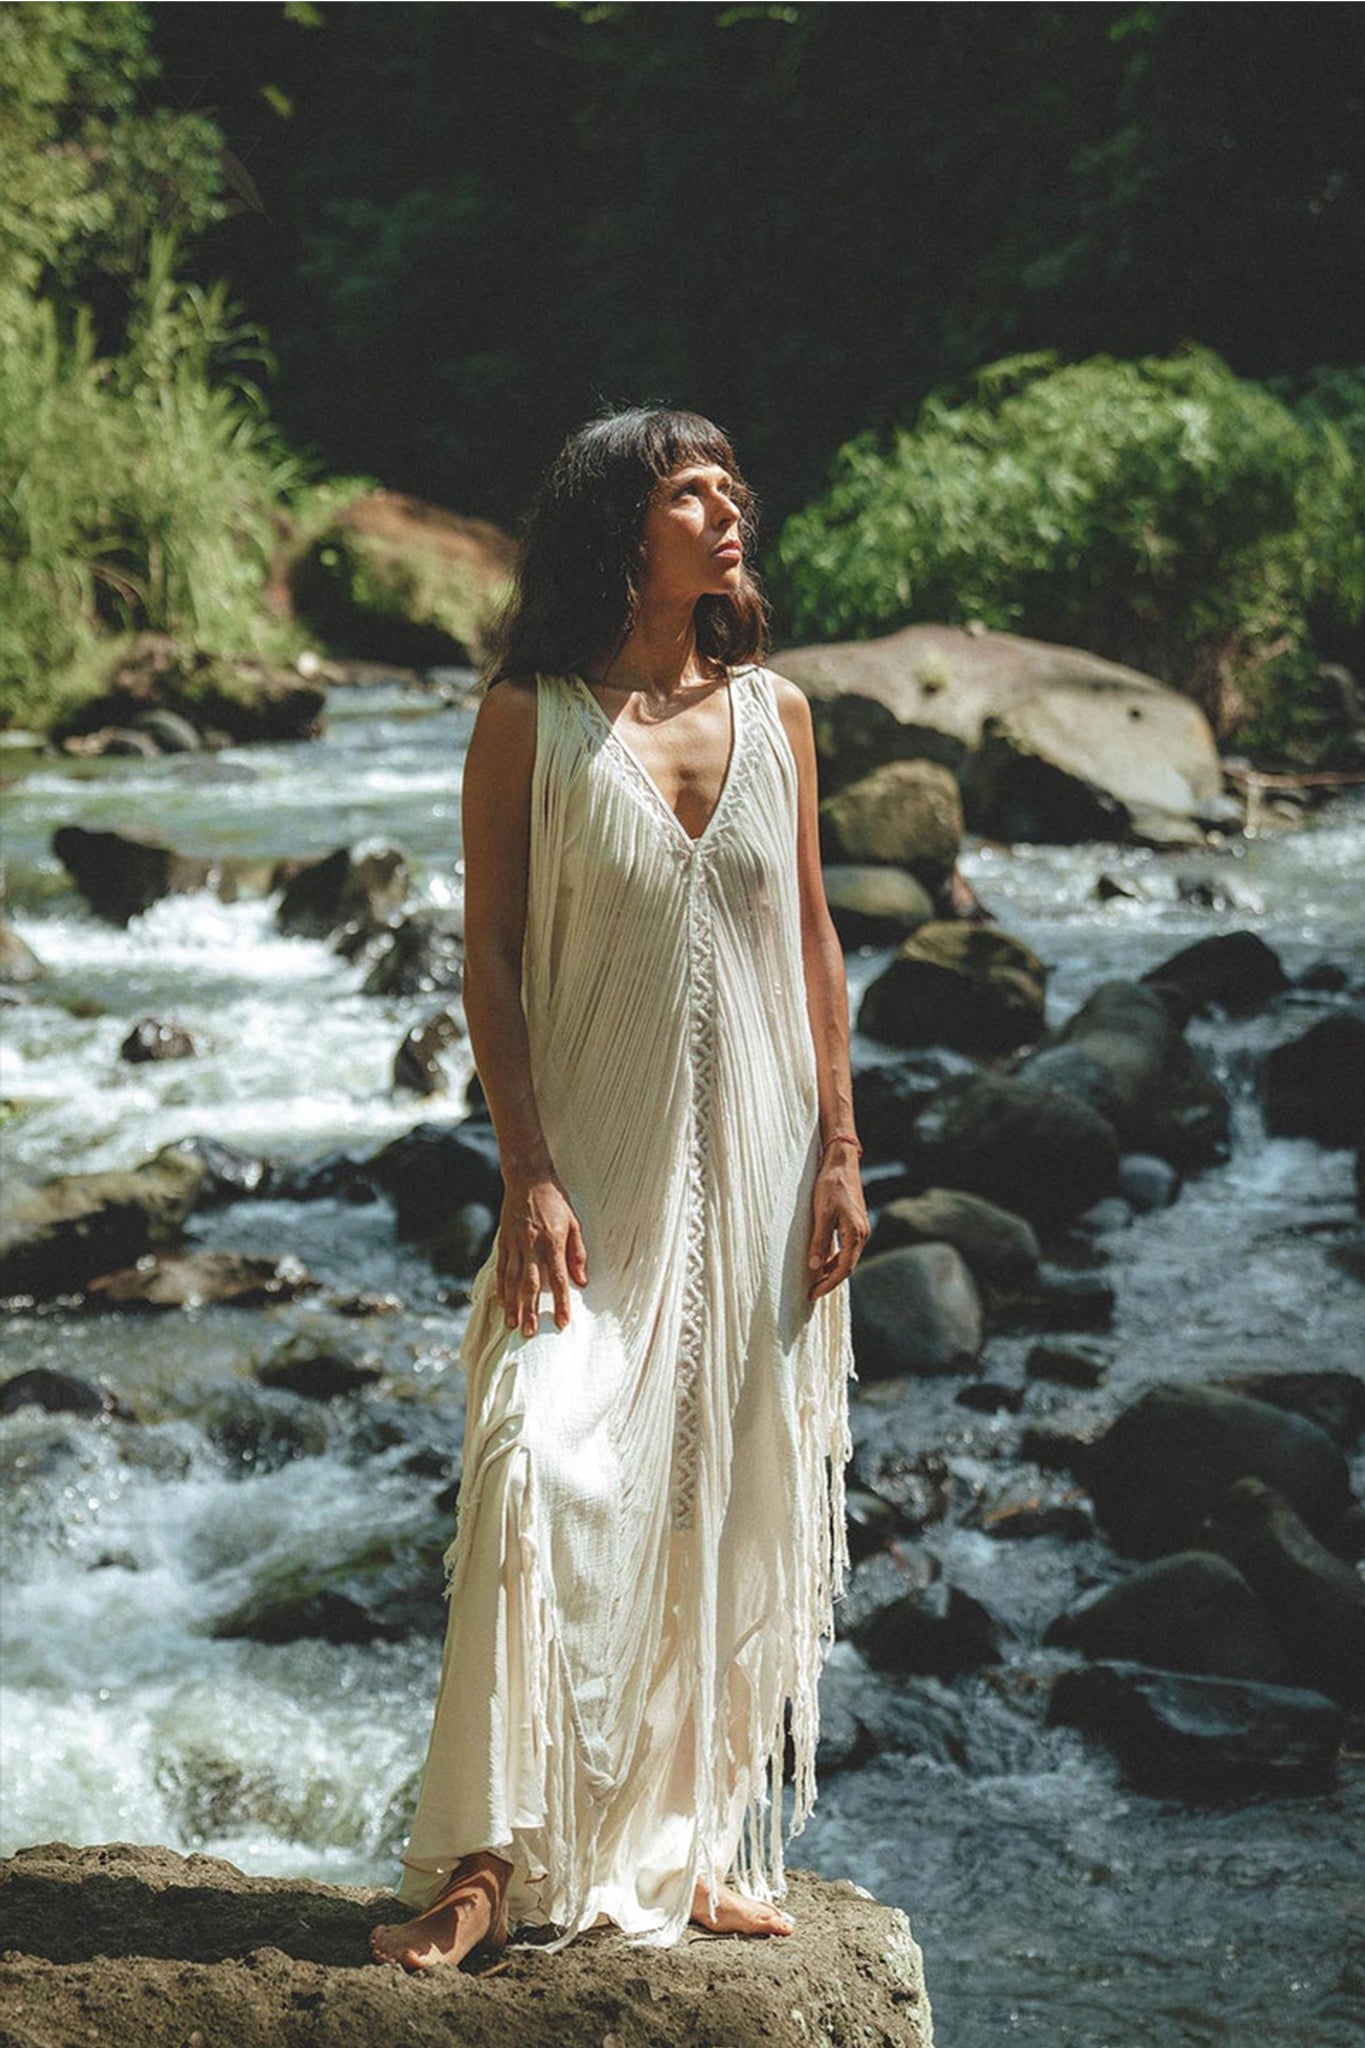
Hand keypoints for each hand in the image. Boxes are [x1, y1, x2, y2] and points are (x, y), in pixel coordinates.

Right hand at [495, 1173, 587, 1335]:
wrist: (528, 1178)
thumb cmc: (555, 1200)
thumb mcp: (575, 1223)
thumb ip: (577, 1253)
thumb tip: (582, 1281)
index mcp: (553, 1242)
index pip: (559, 1279)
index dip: (561, 1303)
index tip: (562, 1322)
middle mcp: (532, 1245)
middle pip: (531, 1285)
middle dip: (530, 1310)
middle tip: (529, 1333)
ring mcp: (515, 1244)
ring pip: (512, 1280)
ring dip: (512, 1304)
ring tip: (512, 1324)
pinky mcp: (503, 1241)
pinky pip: (501, 1269)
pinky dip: (501, 1288)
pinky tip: (502, 1303)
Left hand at [807, 1147, 868, 1300]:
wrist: (842, 1162)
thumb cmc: (831, 1185)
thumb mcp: (822, 1213)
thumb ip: (820, 1240)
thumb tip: (815, 1266)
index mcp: (856, 1234)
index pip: (844, 1268)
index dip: (828, 1284)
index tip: (813, 1294)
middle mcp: (862, 1234)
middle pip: (847, 1266)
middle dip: (830, 1281)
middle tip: (812, 1292)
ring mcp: (860, 1229)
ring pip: (848, 1258)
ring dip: (832, 1270)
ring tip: (816, 1280)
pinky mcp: (855, 1223)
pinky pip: (847, 1248)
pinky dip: (835, 1258)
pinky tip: (823, 1261)